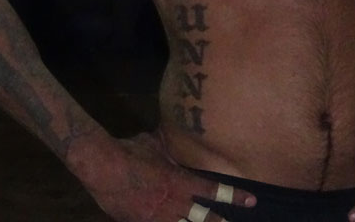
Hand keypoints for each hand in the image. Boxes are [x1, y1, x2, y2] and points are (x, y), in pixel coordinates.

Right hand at [80, 132, 256, 221]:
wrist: (102, 167)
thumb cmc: (131, 150)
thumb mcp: (156, 145)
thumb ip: (171, 149)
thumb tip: (180, 140)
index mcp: (178, 181)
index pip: (212, 190)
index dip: (233, 196)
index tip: (251, 200)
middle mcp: (172, 203)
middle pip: (203, 218)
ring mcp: (157, 218)